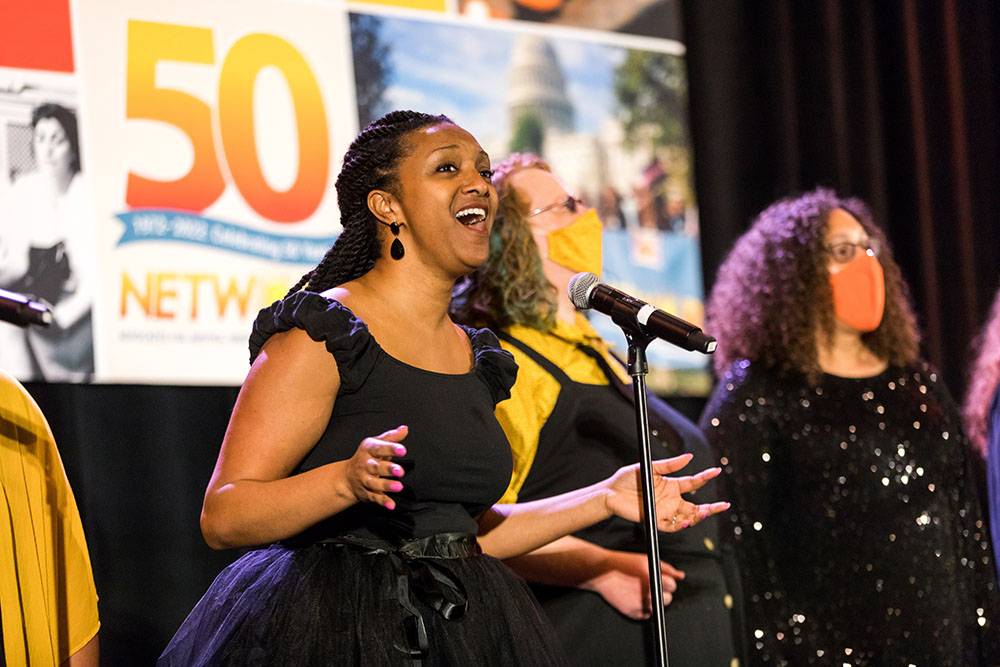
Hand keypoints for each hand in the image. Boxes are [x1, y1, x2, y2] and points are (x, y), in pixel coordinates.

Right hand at [344, 425, 407, 509]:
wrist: (347, 477)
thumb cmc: (367, 457)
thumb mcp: (376, 443)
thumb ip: (391, 437)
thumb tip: (404, 429)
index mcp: (368, 450)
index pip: (379, 448)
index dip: (391, 448)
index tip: (403, 450)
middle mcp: (365, 465)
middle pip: (375, 467)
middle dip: (387, 469)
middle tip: (400, 471)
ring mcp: (364, 480)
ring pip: (374, 483)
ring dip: (386, 485)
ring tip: (399, 486)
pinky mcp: (366, 493)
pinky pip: (374, 498)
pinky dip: (383, 502)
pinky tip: (391, 505)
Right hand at [583, 550, 684, 619]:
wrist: (602, 573)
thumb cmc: (622, 564)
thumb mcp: (646, 560)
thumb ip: (667, 569)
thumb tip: (680, 576)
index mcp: (653, 580)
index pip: (672, 586)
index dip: (666, 581)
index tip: (661, 579)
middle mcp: (648, 595)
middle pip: (668, 599)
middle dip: (661, 591)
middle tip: (649, 584)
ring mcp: (640, 606)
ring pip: (657, 607)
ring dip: (653, 600)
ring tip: (641, 590)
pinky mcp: (633, 613)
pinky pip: (646, 614)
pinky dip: (643, 607)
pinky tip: (635, 596)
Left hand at [604, 453, 728, 530]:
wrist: (610, 492)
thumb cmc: (627, 479)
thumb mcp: (649, 468)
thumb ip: (670, 464)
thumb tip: (689, 457)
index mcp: (671, 485)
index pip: (693, 483)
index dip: (705, 477)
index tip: (717, 470)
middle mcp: (671, 500)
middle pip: (696, 506)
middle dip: (711, 507)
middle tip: (724, 505)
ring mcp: (664, 511)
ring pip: (687, 517)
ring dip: (697, 516)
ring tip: (705, 511)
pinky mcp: (655, 520)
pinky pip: (671, 526)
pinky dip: (680, 525)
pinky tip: (686, 520)